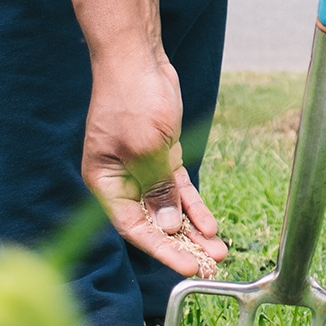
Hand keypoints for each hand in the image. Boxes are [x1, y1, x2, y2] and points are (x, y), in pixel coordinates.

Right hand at [80, 56, 227, 275]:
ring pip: (170, 209)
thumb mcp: (148, 150)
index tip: (188, 266)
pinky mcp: (160, 158)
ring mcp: (142, 170)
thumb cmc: (132, 100)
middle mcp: (121, 181)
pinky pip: (178, 190)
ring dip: (194, 229)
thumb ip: (159, 190)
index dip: (163, 250)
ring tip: (219, 250)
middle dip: (184, 244)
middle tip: (213, 261)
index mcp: (105, 182)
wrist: (137, 59)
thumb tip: (170, 227)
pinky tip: (211, 224)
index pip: (134, 228)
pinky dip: (194, 206)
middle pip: (154, 223)